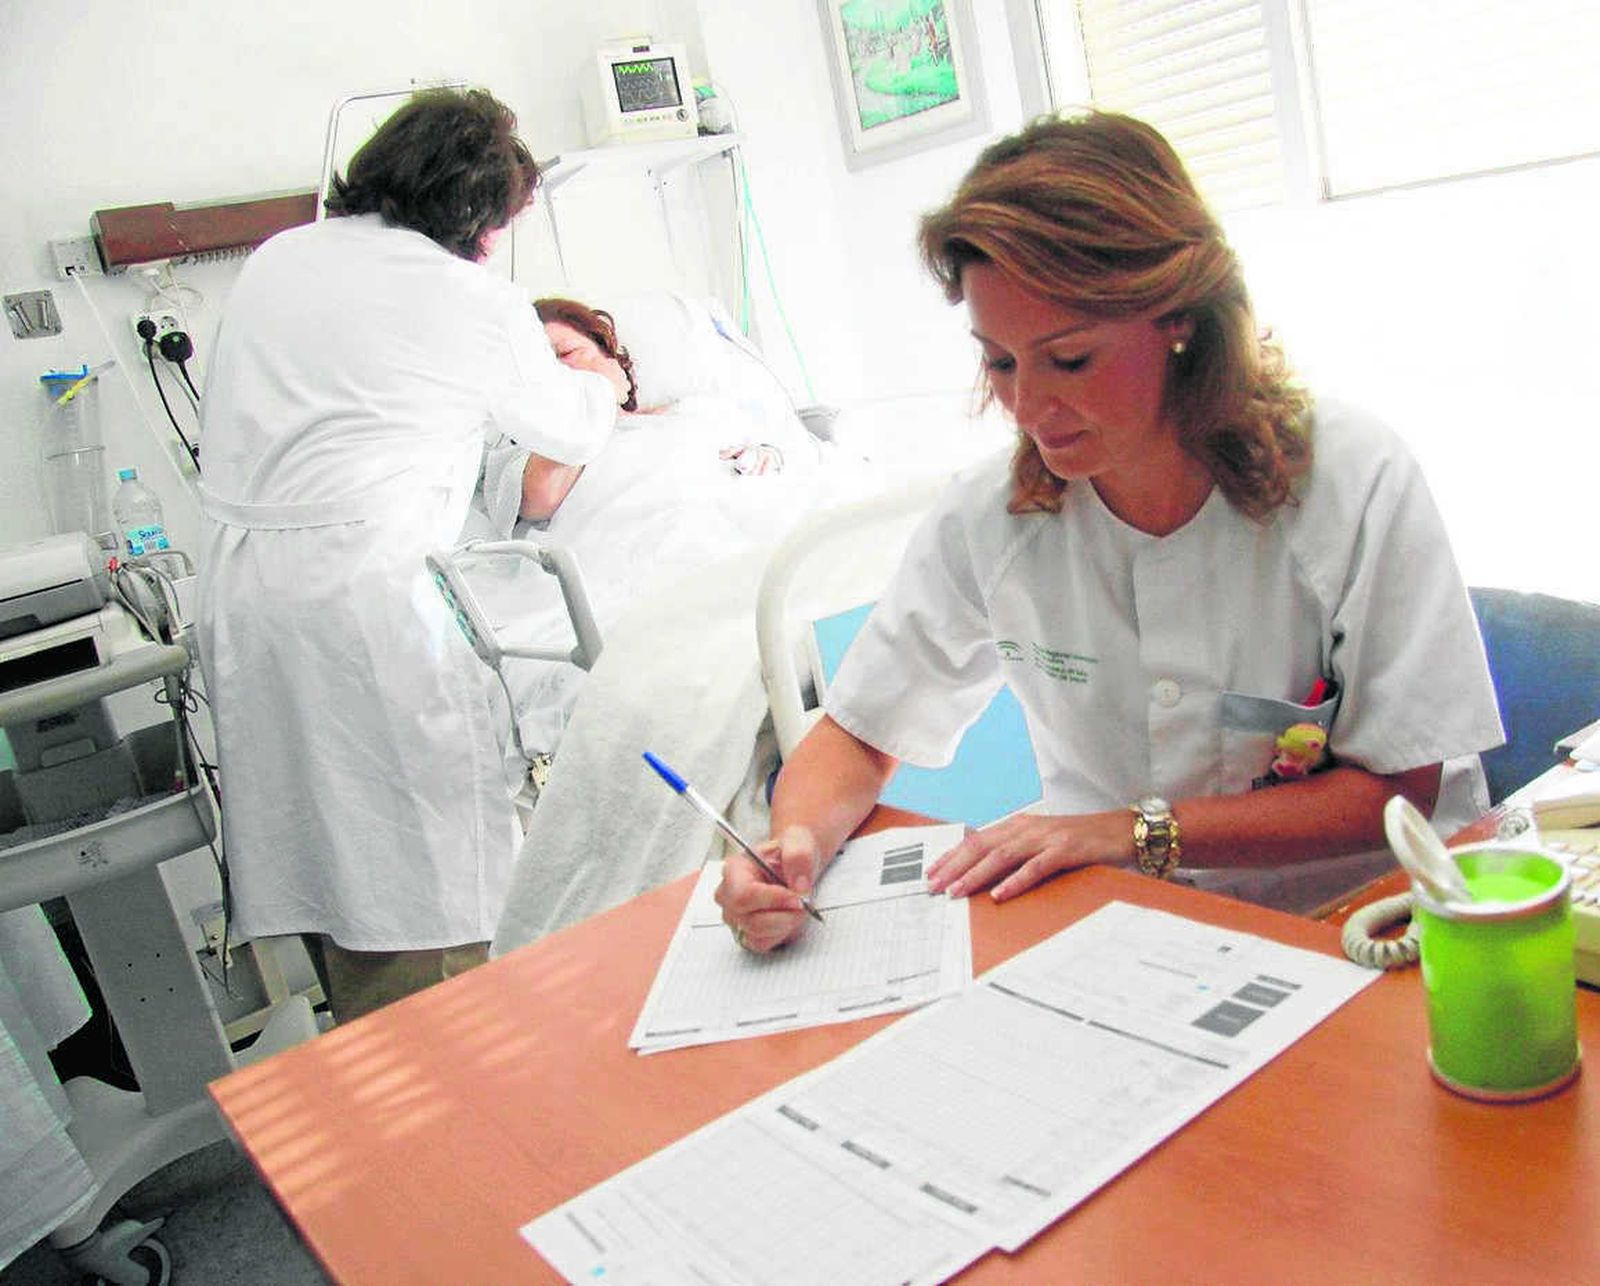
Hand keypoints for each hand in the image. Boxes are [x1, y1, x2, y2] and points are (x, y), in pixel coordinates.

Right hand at [713, 826, 820, 952]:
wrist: (792, 865)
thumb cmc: (788, 854)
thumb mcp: (798, 844)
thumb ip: (799, 858)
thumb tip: (799, 886)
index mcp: (734, 870)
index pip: (744, 895)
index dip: (774, 900)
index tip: (798, 898)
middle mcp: (728, 895)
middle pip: (750, 919)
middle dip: (784, 915)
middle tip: (804, 904)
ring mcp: (734, 917)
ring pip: (757, 934)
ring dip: (785, 924)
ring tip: (797, 907)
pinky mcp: (745, 933)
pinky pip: (762, 943)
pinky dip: (781, 934)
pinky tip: (788, 917)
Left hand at [926, 810, 1129, 901]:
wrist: (1124, 830)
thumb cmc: (1082, 841)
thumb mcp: (1043, 844)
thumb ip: (1017, 854)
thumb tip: (986, 875)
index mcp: (1019, 826)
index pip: (977, 840)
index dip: (952, 856)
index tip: (931, 873)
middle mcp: (1028, 828)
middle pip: (982, 846)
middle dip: (954, 867)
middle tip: (933, 887)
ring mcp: (1047, 837)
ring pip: (1003, 855)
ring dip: (976, 874)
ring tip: (957, 892)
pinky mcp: (1067, 850)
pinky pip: (1037, 866)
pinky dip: (1016, 880)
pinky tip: (1000, 894)